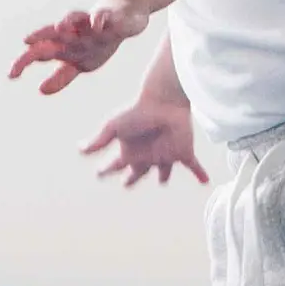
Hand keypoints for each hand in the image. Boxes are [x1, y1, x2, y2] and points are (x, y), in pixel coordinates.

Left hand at [8, 0, 149, 94]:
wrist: (120, 15)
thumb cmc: (93, 41)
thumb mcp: (79, 63)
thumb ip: (61, 76)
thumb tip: (41, 90)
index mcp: (62, 45)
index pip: (38, 53)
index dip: (24, 63)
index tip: (11, 76)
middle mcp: (71, 32)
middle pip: (52, 34)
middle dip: (39, 37)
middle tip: (26, 42)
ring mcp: (88, 23)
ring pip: (74, 20)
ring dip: (67, 22)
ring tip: (59, 27)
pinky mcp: (107, 16)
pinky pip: (102, 16)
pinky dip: (99, 20)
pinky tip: (97, 25)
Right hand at [81, 96, 209, 187]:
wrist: (164, 101)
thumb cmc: (137, 112)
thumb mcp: (114, 127)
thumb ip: (98, 140)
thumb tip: (79, 149)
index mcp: (130, 151)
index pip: (115, 165)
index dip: (106, 171)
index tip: (98, 174)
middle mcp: (146, 155)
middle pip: (138, 172)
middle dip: (132, 179)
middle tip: (126, 184)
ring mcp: (165, 154)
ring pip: (164, 170)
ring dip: (164, 176)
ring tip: (163, 181)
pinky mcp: (183, 152)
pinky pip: (192, 166)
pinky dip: (199, 174)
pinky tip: (205, 182)